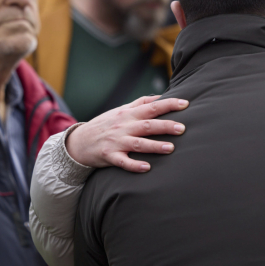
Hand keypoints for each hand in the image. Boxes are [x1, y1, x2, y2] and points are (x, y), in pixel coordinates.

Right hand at [65, 95, 188, 171]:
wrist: (79, 141)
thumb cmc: (105, 124)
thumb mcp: (121, 111)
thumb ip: (140, 103)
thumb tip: (160, 96)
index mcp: (129, 114)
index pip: (152, 107)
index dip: (169, 104)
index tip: (185, 103)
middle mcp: (124, 127)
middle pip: (148, 125)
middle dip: (166, 126)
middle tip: (183, 128)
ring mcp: (116, 142)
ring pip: (138, 144)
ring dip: (154, 146)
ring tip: (171, 148)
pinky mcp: (109, 156)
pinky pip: (123, 162)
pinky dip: (134, 165)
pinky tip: (147, 168)